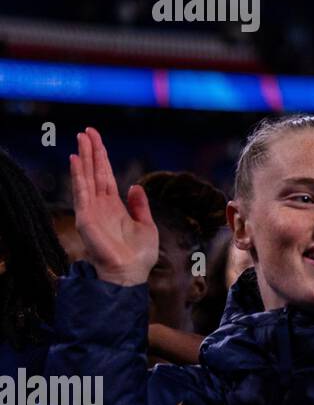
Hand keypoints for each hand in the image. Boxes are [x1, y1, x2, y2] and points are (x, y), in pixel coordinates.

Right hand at [70, 128, 157, 286]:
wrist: (131, 274)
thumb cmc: (138, 255)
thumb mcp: (146, 225)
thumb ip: (139, 205)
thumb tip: (134, 185)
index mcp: (114, 206)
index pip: (106, 176)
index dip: (102, 157)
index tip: (97, 139)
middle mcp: (100, 206)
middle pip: (94, 172)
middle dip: (91, 151)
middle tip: (87, 130)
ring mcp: (92, 211)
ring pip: (86, 178)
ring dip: (84, 158)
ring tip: (81, 138)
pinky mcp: (86, 218)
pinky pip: (82, 192)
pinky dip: (79, 175)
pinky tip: (76, 160)